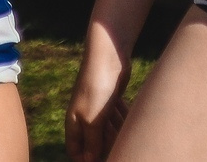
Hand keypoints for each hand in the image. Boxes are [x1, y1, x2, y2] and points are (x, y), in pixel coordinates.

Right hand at [66, 36, 129, 161]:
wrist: (108, 56)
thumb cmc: (96, 87)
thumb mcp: (93, 119)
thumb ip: (92, 142)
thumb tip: (89, 161)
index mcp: (75, 123)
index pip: (75, 150)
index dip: (85, 160)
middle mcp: (85, 116)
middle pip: (94, 143)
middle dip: (106, 148)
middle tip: (121, 149)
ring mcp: (99, 108)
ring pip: (108, 131)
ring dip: (118, 136)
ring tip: (128, 135)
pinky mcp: (111, 100)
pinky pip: (117, 118)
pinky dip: (124, 122)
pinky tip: (131, 121)